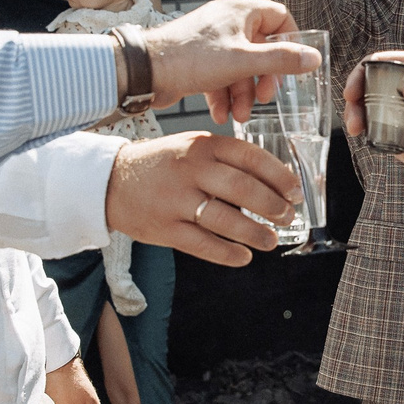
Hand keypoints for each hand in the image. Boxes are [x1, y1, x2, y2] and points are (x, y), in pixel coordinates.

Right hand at [105, 131, 299, 264]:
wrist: (108, 181)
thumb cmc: (160, 166)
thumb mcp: (190, 148)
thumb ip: (225, 161)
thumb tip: (271, 184)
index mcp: (201, 145)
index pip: (250, 157)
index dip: (278, 176)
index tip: (295, 191)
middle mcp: (190, 170)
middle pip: (242, 188)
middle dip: (272, 206)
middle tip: (287, 217)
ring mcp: (175, 200)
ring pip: (224, 219)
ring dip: (254, 233)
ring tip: (270, 241)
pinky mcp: (164, 228)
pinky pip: (202, 244)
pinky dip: (226, 253)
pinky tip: (243, 257)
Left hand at [135, 0, 319, 122]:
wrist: (146, 71)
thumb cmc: (191, 58)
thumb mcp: (244, 61)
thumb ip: (281, 60)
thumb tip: (313, 58)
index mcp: (242, 10)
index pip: (280, 19)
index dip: (291, 43)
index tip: (294, 67)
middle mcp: (229, 21)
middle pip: (262, 49)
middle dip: (263, 79)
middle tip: (264, 99)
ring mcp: (213, 40)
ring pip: (241, 67)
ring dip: (242, 94)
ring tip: (238, 115)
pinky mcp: (199, 59)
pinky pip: (221, 76)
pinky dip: (224, 95)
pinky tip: (221, 114)